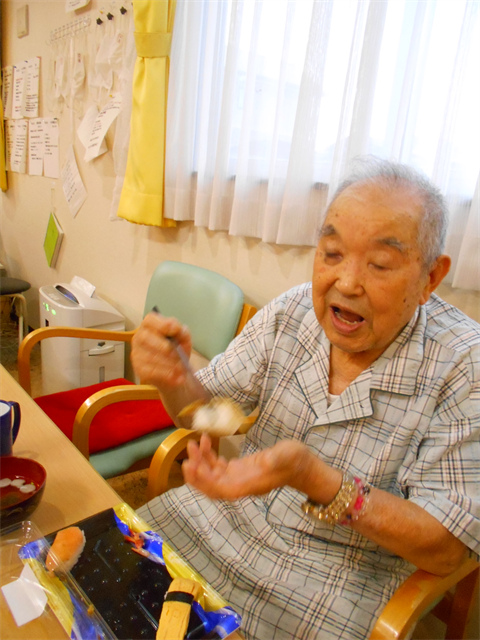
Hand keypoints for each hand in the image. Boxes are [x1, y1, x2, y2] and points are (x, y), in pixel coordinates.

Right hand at [131, 312, 192, 389]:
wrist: (176, 372)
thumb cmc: (177, 350)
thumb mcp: (184, 339)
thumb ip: (182, 332)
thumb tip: (177, 329)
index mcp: (150, 325)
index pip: (150, 320)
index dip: (162, 324)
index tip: (175, 330)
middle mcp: (139, 337)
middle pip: (145, 338)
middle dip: (163, 346)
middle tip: (177, 355)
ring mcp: (137, 353)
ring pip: (149, 357)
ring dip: (168, 364)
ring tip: (181, 369)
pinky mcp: (139, 369)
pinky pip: (150, 371)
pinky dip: (166, 374)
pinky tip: (176, 377)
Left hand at [182, 434, 337, 500]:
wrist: (303, 466)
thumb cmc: (297, 461)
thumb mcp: (288, 455)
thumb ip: (278, 458)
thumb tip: (267, 460)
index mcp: (248, 485)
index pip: (220, 490)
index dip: (204, 481)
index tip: (194, 465)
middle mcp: (240, 485)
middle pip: (211, 486)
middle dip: (196, 472)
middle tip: (189, 450)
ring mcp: (238, 478)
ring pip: (211, 476)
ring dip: (200, 462)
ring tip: (195, 442)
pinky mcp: (239, 470)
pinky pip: (218, 467)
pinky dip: (209, 456)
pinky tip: (206, 442)